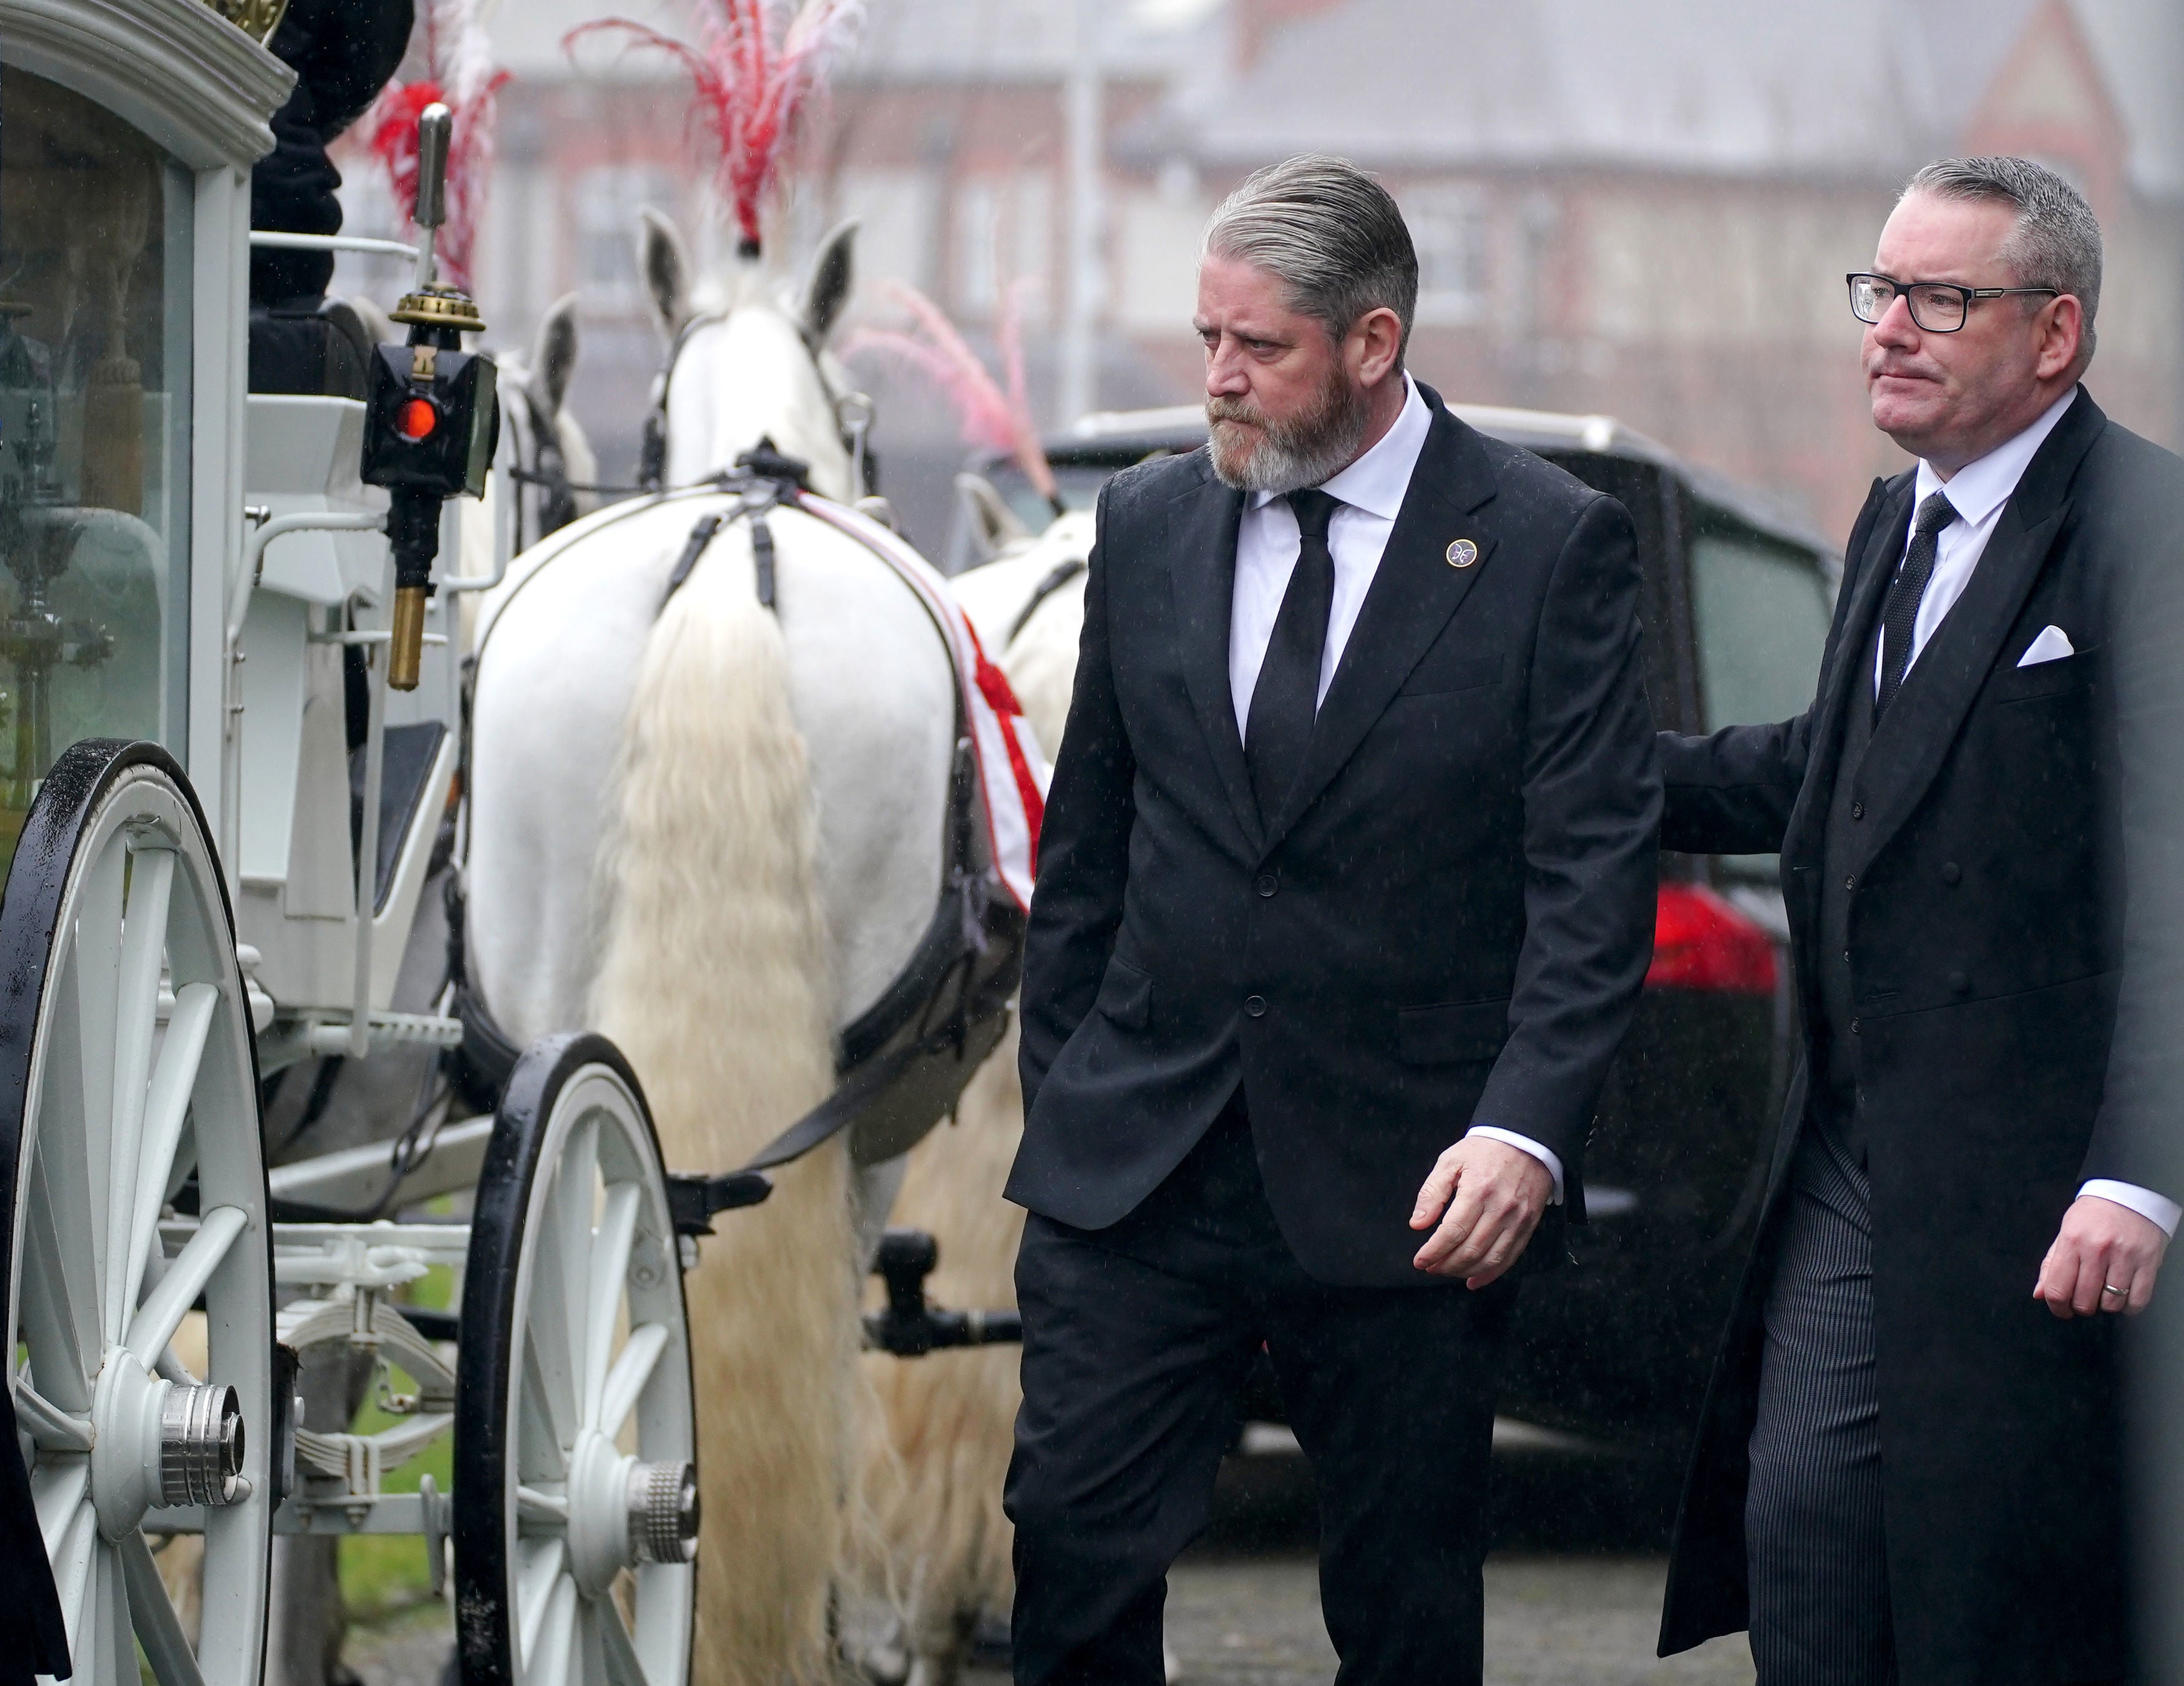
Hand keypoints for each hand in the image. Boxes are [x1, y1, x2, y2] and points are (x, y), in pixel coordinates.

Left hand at [1409, 1135, 1553, 1287]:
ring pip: (1490, 1259)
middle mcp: (1500, 1209)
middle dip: (1446, 1265)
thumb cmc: (1484, 1150)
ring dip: (1465, 1271)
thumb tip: (1418, 1224)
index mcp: (1478, 1191)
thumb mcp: (1450, 1161)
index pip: (1453, 1232)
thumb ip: (1432, 1193)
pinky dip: (1491, 1274)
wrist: (1526, 1141)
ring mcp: (1518, 1219)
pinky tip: (1474, 1281)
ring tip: (1447, 1271)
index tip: (1419, 1260)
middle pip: (1471, 1250)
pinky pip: (1510, 1258)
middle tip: (1430, 1267)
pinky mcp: (1529, 1225)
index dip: (1434, 1251)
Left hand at [2034, 1195, 2169, 1318]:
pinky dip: (2129, 1307)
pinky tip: (2124, 1298)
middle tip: (2083, 1300)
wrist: (2129, 1195)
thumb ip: (2051, 1265)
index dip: (2057, 1307)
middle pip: (2085, 1301)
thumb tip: (2040, 1295)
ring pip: (2112, 1304)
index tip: (2061, 1309)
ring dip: (2105, 1307)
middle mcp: (2097, 1249)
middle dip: (2081, 1308)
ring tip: (2104, 1295)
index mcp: (2072, 1241)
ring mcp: (2125, 1256)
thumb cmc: (2093, 1216)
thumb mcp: (2065, 1232)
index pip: (2058, 1289)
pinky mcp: (2148, 1262)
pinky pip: (2138, 1300)